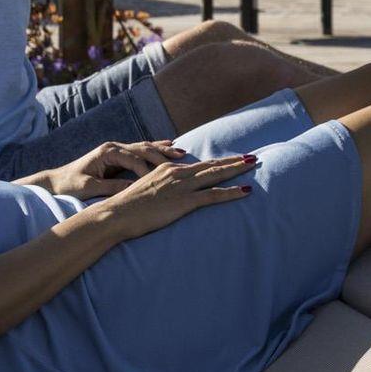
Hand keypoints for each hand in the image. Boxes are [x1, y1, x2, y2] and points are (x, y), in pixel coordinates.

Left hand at [37, 139, 189, 199]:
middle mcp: (114, 147)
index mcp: (107, 153)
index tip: (160, 180)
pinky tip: (170, 146)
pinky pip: (141, 151)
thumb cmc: (70, 185)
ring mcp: (117, 149)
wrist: (56, 181)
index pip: (134, 159)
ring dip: (163, 149)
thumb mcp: (90, 188)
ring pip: (145, 147)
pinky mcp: (119, 155)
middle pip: (143, 148)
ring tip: (182, 152)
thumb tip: (135, 188)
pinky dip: (156, 149)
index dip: (148, 169)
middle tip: (181, 161)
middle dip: (162, 155)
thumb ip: (112, 187)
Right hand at [99, 153, 258, 239]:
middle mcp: (177, 173)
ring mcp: (181, 187)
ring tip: (254, 165)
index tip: (232, 159)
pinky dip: (231, 192)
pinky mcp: (183, 202)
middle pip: (211, 165)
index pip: (199, 164)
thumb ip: (160, 188)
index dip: (217, 162)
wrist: (116, 214)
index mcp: (168, 169)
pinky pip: (213, 196)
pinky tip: (245, 191)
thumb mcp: (146, 190)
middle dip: (233, 161)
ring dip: (236, 170)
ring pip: (215, 175)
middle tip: (252, 157)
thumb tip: (168, 193)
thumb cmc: (127, 208)